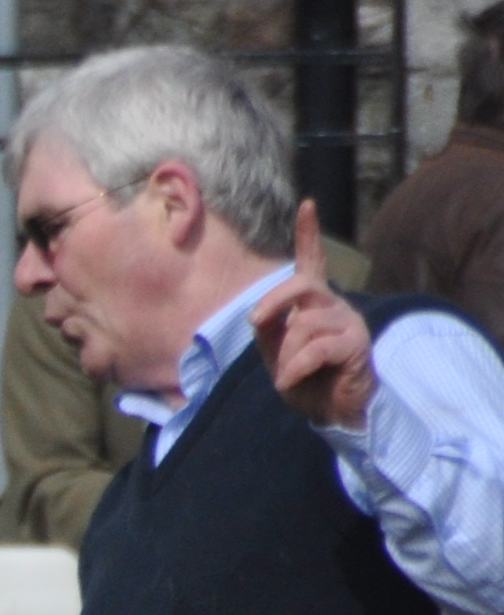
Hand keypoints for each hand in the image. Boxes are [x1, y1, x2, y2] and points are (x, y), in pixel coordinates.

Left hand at [253, 200, 374, 430]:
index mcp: (314, 303)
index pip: (311, 262)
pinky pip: (316, 349)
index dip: (308, 234)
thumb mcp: (275, 351)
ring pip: (304, 326)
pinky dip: (295, 367)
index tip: (306, 204)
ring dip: (286, 356)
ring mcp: (349, 322)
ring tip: (291, 373)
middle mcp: (334, 305)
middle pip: (301, 285)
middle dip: (272, 302)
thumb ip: (267, 329)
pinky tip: (290, 381)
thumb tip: (259, 315)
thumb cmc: (304, 378)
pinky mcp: (357, 344)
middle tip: (256, 323)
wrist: (330, 410)